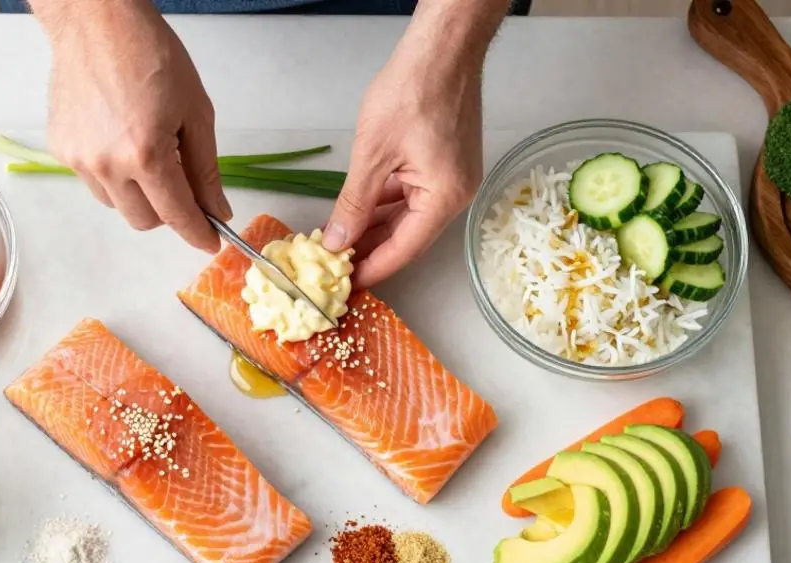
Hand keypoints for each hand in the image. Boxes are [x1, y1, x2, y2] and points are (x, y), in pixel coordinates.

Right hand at [34, 0, 227, 252]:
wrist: (97, 22)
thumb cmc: (152, 54)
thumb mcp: (195, 111)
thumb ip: (206, 169)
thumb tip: (216, 210)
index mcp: (146, 155)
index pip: (176, 215)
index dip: (197, 233)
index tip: (209, 242)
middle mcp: (107, 165)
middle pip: (144, 220)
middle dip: (168, 210)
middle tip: (180, 179)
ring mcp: (78, 159)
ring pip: (117, 204)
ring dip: (138, 192)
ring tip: (144, 148)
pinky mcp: (60, 149)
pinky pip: (93, 180)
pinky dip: (112, 171)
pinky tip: (118, 135)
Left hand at [323, 0, 502, 287]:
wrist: (442, 49)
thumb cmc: (412, 92)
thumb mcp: (372, 155)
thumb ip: (354, 204)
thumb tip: (337, 241)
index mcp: (444, 198)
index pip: (404, 250)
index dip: (372, 269)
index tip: (344, 286)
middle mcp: (456, 195)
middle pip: (408, 237)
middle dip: (371, 250)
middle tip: (335, 267)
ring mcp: (452, 178)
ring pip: (408, 216)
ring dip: (375, 227)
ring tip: (339, 242)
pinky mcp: (445, 163)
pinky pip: (412, 195)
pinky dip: (385, 204)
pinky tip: (358, 212)